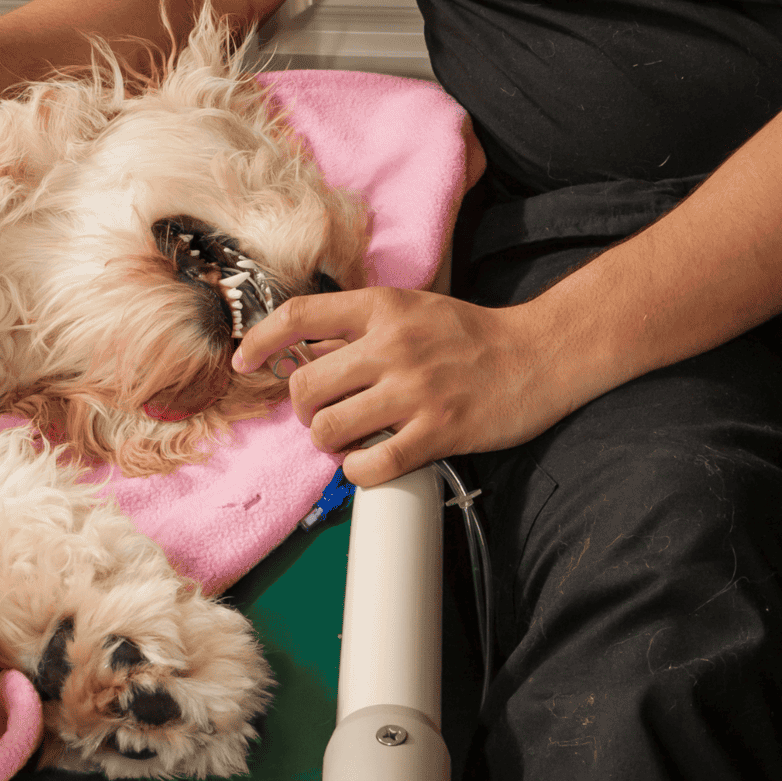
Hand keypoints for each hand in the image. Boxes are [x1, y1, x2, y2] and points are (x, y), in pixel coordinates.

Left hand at [232, 286, 565, 485]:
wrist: (539, 355)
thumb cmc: (468, 336)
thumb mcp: (410, 311)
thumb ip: (357, 330)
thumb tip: (298, 354)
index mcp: (382, 308)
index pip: (299, 317)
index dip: (259, 341)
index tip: (242, 363)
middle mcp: (393, 345)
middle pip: (304, 386)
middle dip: (302, 410)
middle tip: (322, 415)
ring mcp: (415, 390)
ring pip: (328, 429)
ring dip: (330, 443)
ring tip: (351, 439)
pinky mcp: (438, 431)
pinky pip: (369, 466)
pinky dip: (359, 471)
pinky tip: (371, 462)